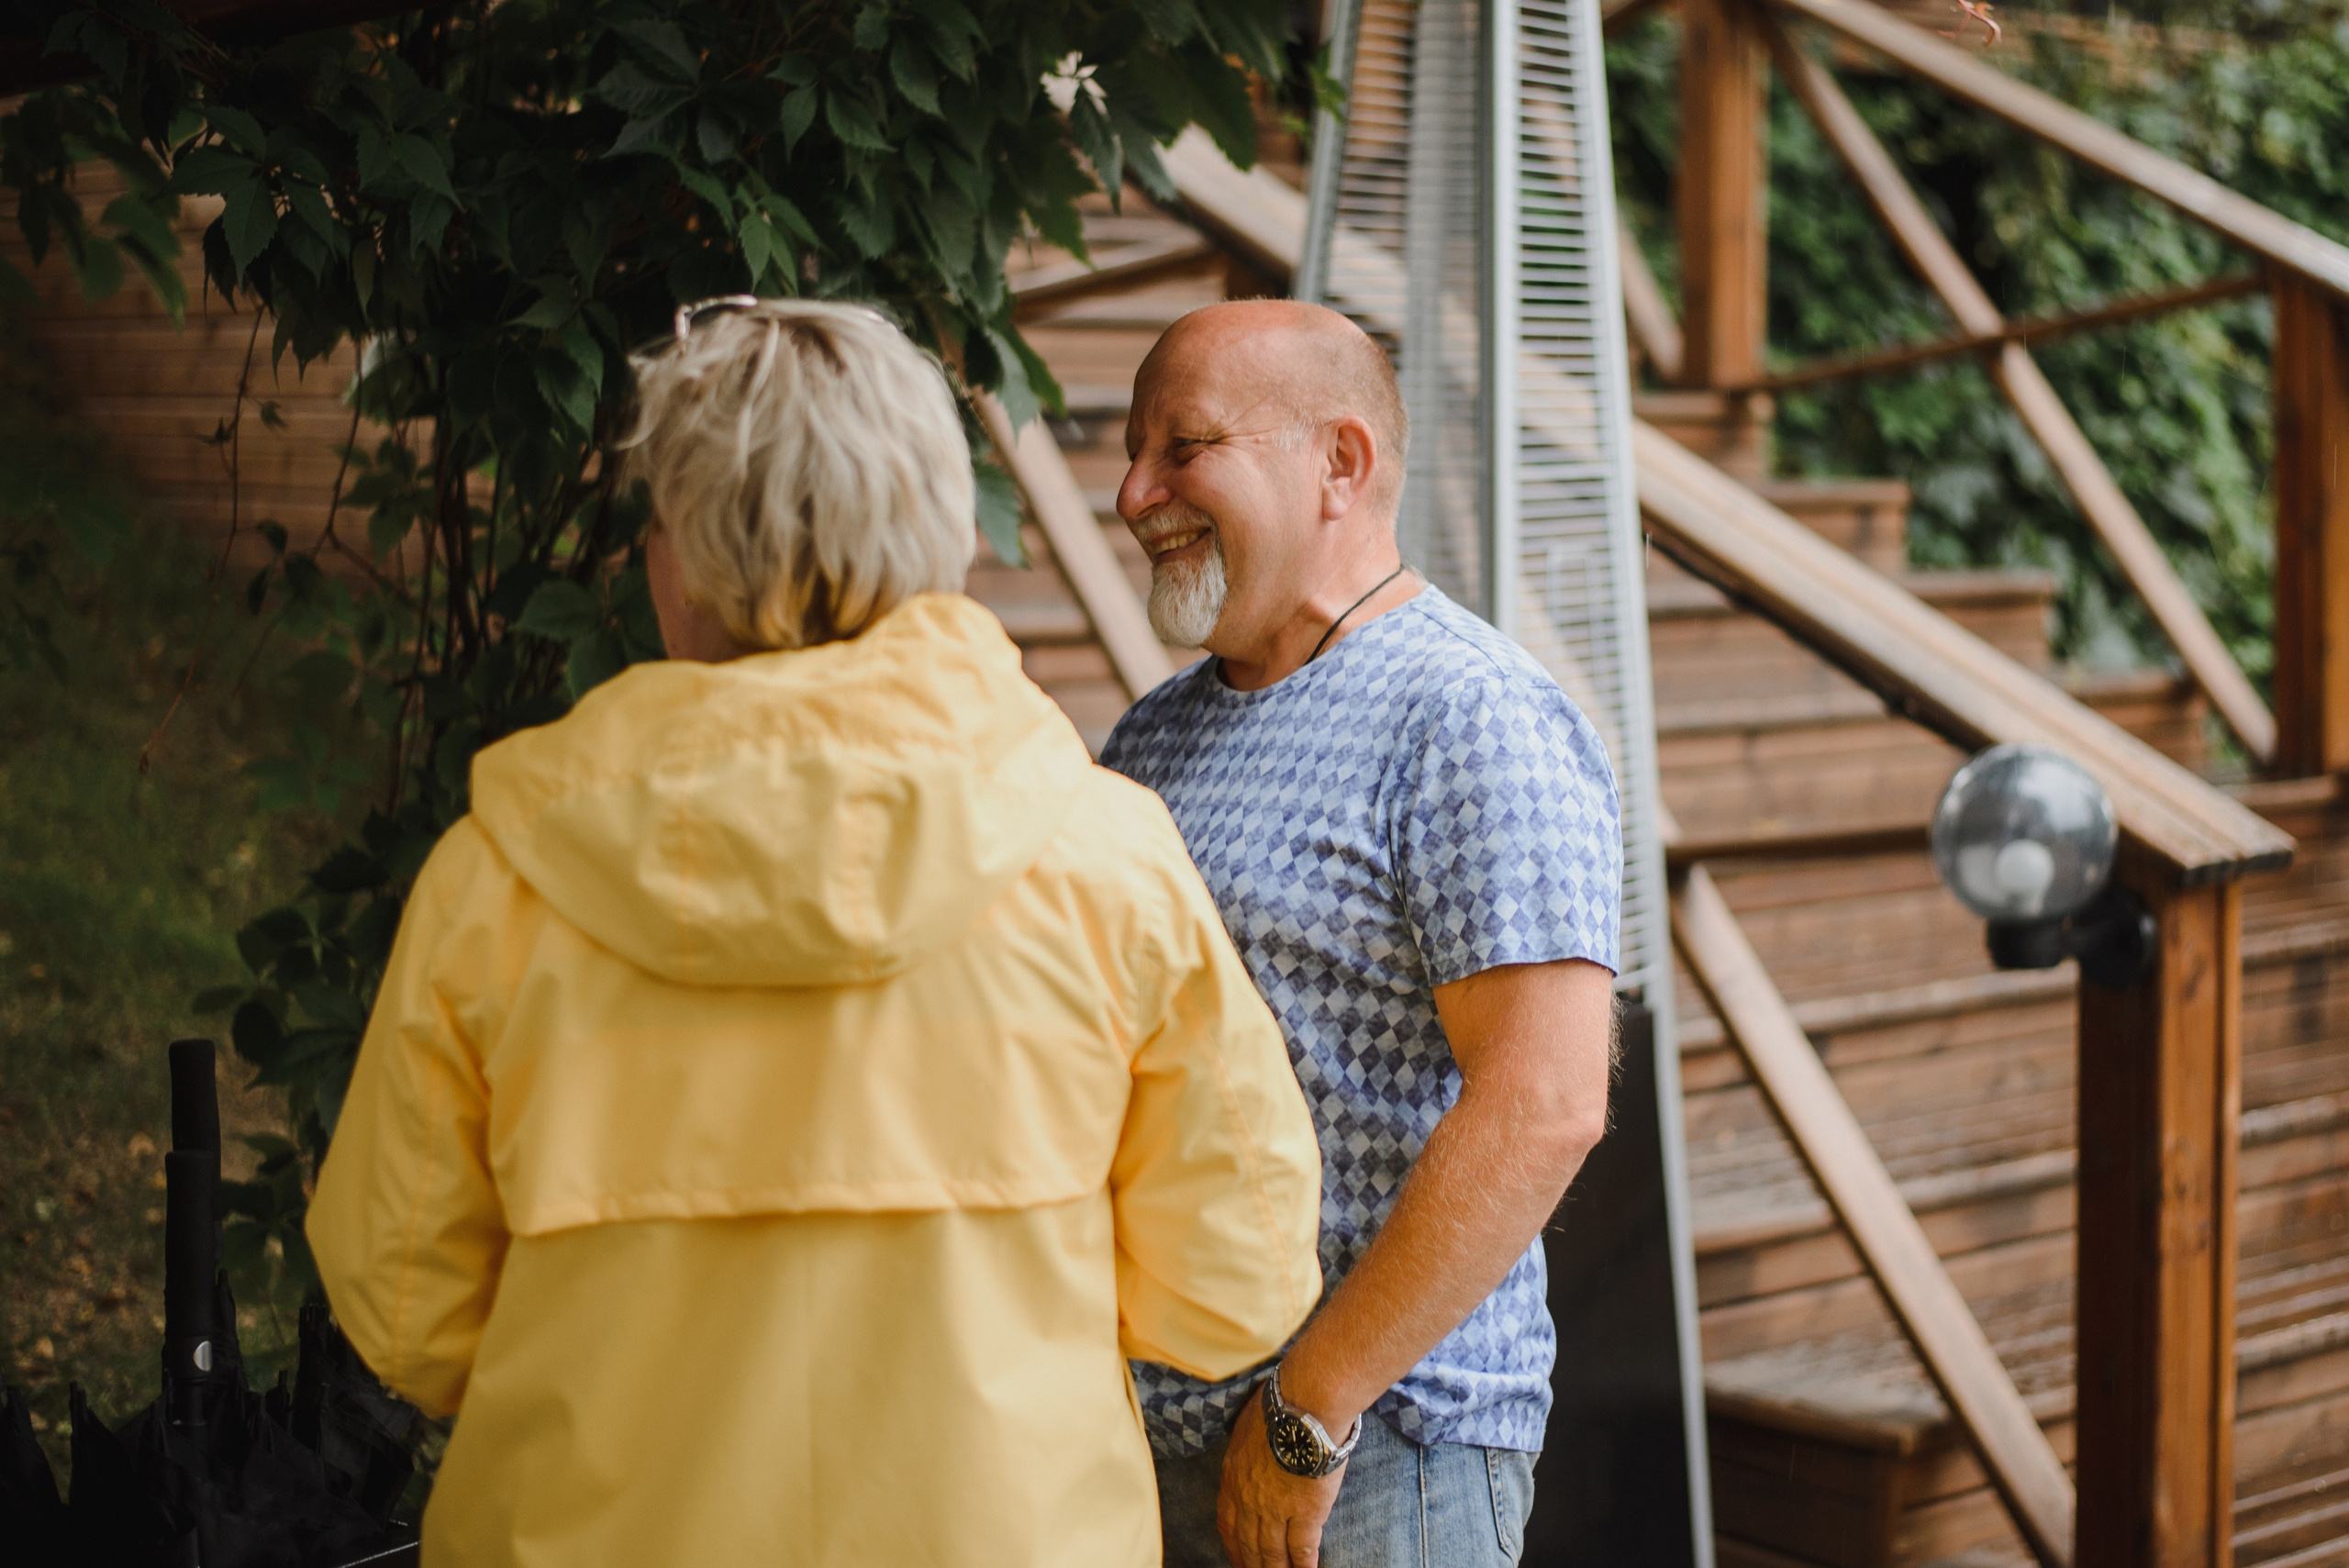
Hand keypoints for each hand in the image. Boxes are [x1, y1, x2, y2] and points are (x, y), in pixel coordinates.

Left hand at [1215, 1393, 1346, 1567]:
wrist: (1303, 1407)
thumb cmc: (1278, 1405)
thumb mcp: (1247, 1425)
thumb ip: (1247, 1447)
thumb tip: (1251, 1447)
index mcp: (1233, 1478)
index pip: (1227, 1523)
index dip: (1233, 1547)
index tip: (1237, 1560)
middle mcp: (1249, 1500)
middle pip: (1248, 1545)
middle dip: (1252, 1566)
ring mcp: (1275, 1509)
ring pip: (1272, 1553)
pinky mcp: (1305, 1513)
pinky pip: (1302, 1549)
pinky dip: (1303, 1566)